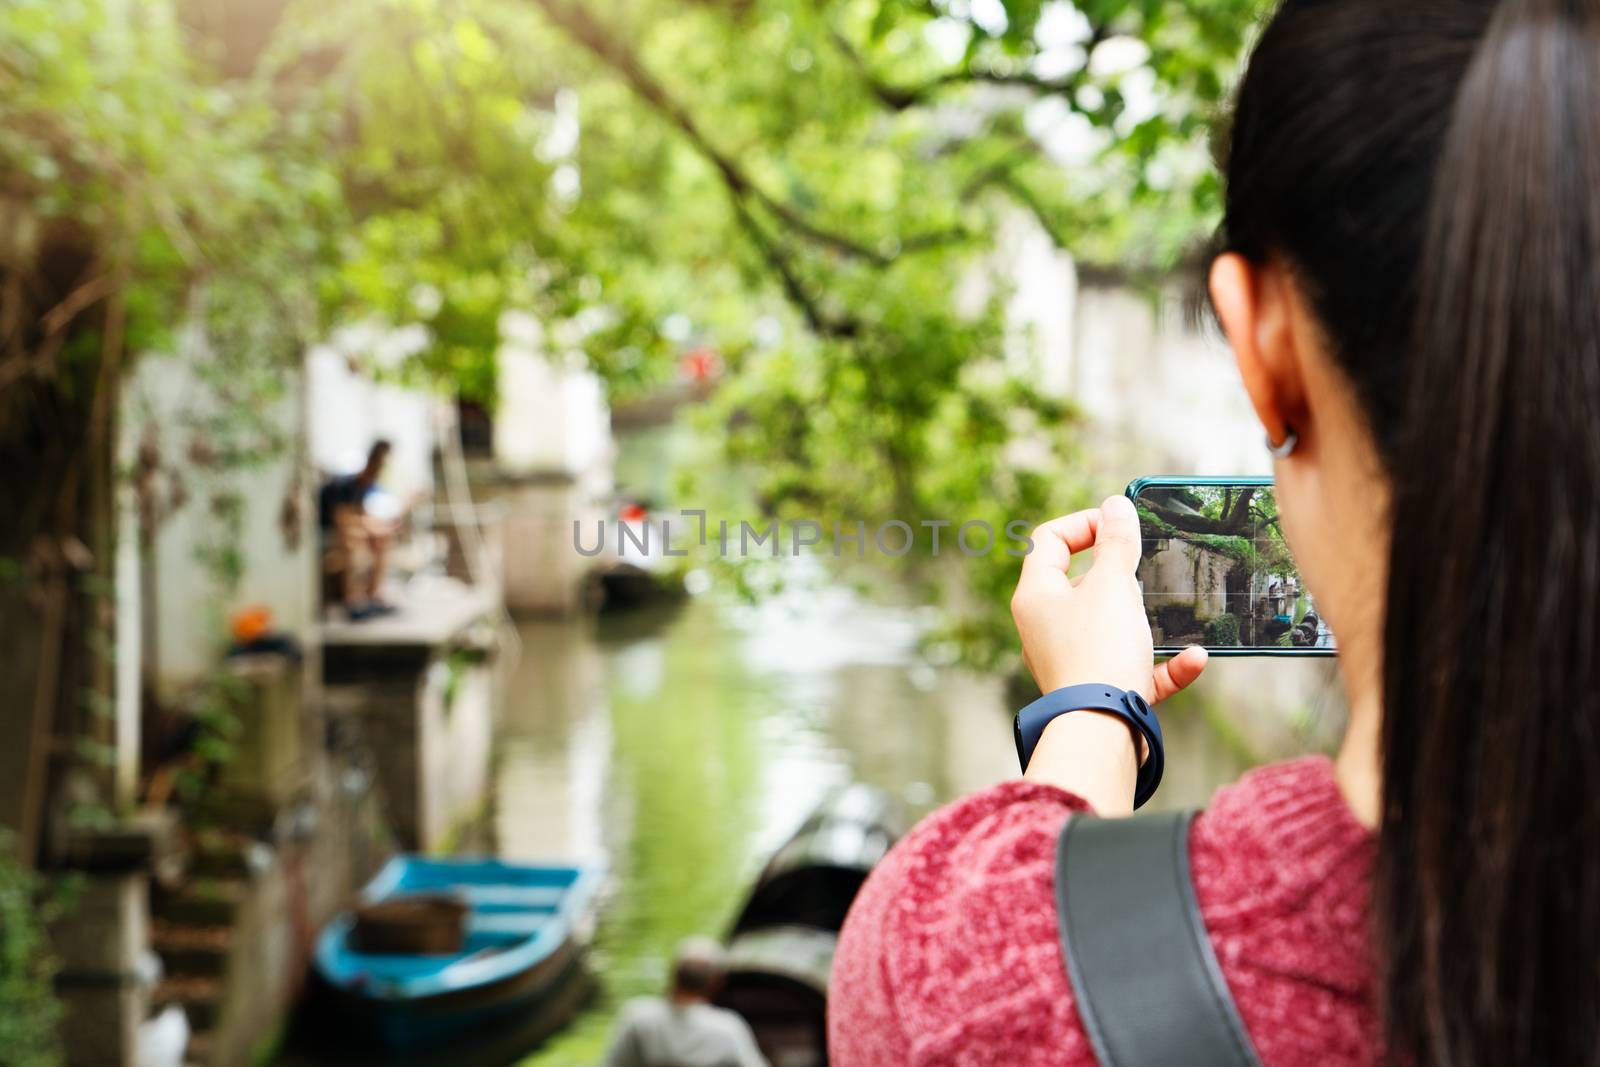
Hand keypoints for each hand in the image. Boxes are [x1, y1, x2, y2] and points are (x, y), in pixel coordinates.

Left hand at [1010, 495, 1207, 809]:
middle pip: (1079, 583)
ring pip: (1109, 627)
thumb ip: (1116, 543)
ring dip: (1142, 620)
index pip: (1049, 540)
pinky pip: (1134, 669)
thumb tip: (1116, 504)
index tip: (1121, 526)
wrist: (1100, 732)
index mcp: (1036, 596)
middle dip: (1117, 574)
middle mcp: (1045, 627)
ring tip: (1165, 614)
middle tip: (1142, 571)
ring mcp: (1070, 661)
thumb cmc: (1098, 652)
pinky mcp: (1098, 692)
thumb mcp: (1112, 585)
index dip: (1085, 523)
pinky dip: (1163, 665)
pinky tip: (1193, 660)